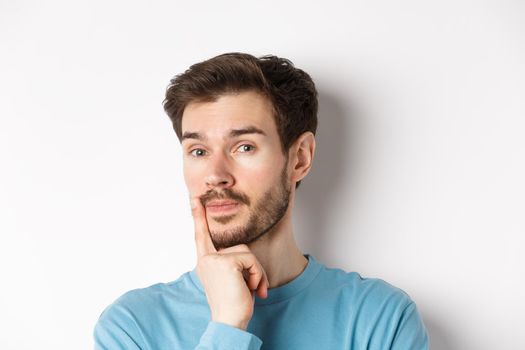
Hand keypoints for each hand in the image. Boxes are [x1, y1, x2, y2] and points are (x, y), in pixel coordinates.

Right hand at [191, 197, 268, 329]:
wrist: (230, 323)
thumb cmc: (234, 303)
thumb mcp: (231, 278)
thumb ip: (231, 263)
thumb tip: (244, 255)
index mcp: (205, 262)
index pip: (201, 235)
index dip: (198, 216)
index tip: (195, 199)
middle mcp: (206, 259)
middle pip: (240, 246)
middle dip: (252, 267)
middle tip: (251, 286)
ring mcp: (214, 259)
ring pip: (247, 252)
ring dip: (256, 273)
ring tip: (250, 289)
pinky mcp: (225, 262)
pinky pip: (251, 260)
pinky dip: (257, 275)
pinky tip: (251, 289)